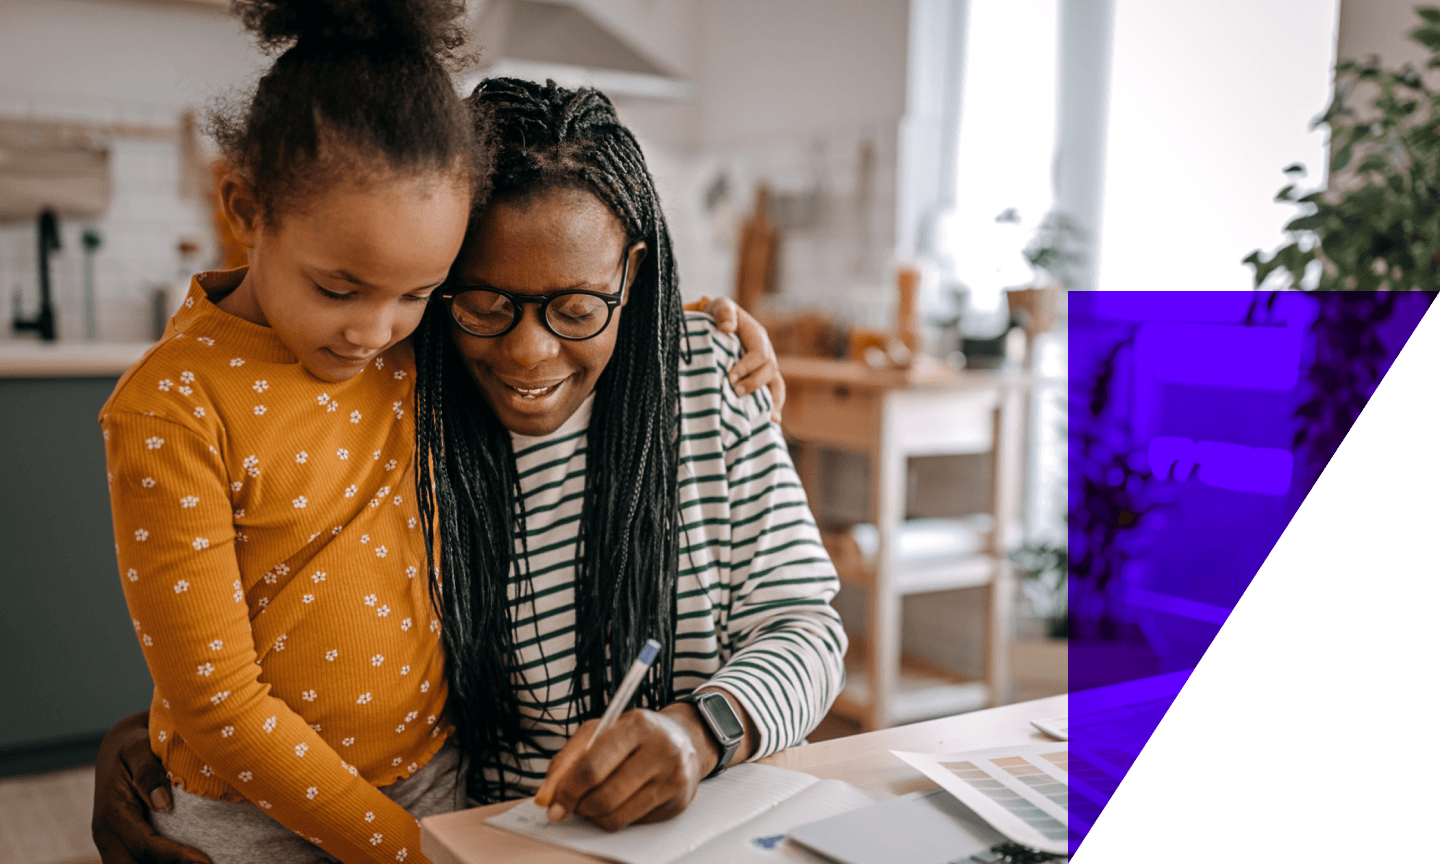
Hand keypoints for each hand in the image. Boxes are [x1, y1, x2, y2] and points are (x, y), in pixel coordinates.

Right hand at [92, 711, 211, 863]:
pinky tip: (186, 861)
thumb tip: (163, 803)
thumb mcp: (138, 748)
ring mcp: (110, 842)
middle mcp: (106, 834)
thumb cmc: (134, 745)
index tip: (205, 861)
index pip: (144, 845)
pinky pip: (135, 862)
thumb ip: (148, 772)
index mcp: (111, 813)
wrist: (118, 748)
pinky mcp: (118, 844)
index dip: (175, 857)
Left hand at [533, 708, 704, 831]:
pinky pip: (633, 822)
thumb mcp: (598, 732)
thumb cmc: (634, 735)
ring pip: (618, 816)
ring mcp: (673, 777)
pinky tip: (617, 802)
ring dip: (595, 816)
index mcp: (637, 726)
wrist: (683, 739)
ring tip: (591, 803)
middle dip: (579, 807)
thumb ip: (567, 760)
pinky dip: (616, 818)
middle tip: (571, 805)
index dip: (567, 790)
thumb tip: (546, 797)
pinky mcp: (677, 801)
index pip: (592, 767)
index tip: (553, 804)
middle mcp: (661, 750)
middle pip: (604, 797)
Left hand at [699, 296, 786, 422]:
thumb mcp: (720, 307)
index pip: (760, 354)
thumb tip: (727, 328)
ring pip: (776, 385)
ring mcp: (765, 368)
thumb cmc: (720, 315)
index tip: (729, 377)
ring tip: (765, 417)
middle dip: (754, 383)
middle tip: (735, 392)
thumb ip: (723, 313)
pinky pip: (772, 394)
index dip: (747, 367)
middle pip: (770, 370)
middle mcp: (766, 353)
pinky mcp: (760, 379)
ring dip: (770, 401)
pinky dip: (773, 408)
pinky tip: (771, 422)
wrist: (720, 322)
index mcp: (758, 336)